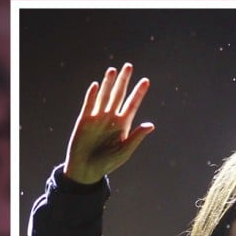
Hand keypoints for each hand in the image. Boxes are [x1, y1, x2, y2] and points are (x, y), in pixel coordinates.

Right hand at [65, 63, 154, 184]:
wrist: (87, 170)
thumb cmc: (108, 162)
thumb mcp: (125, 151)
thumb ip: (136, 137)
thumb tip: (151, 125)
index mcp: (123, 124)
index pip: (133, 104)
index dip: (139, 93)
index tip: (146, 81)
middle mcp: (111, 118)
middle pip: (119, 95)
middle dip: (124, 81)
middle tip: (129, 66)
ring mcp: (97, 118)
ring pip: (104, 96)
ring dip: (108, 83)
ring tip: (113, 70)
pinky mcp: (84, 121)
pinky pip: (89, 105)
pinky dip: (92, 96)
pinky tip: (96, 85)